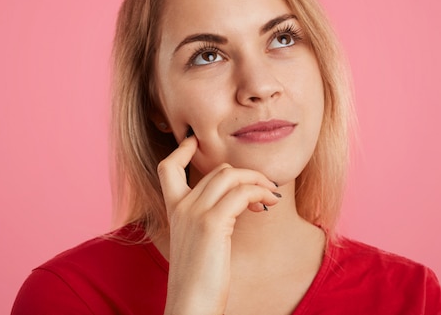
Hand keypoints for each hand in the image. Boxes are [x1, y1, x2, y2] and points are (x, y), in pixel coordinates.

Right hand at [159, 135, 280, 314]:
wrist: (190, 307)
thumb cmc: (199, 281)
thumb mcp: (197, 243)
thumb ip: (207, 220)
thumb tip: (233, 205)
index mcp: (173, 211)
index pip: (168, 167)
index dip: (181, 150)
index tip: (195, 141)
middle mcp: (180, 207)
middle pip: (217, 170)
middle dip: (246, 174)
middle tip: (265, 190)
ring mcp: (194, 213)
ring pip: (230, 176)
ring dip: (257, 181)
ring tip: (271, 197)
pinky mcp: (210, 223)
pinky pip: (242, 193)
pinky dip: (260, 193)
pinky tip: (269, 205)